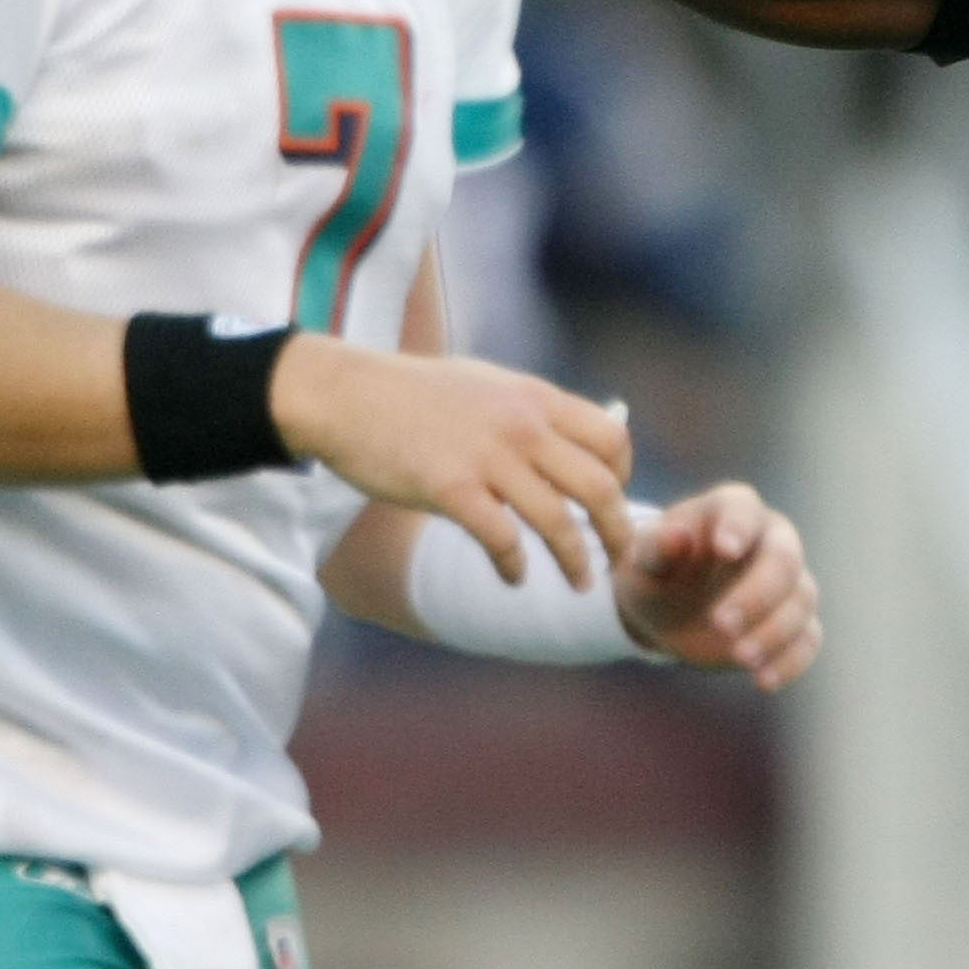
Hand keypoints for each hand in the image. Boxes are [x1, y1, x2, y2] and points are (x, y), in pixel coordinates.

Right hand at [271, 335, 631, 590]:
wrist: (346, 394)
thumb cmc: (414, 394)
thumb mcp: (488, 384)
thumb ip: (531, 409)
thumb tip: (571, 436)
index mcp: (536, 398)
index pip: (611, 438)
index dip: (623, 476)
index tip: (614, 502)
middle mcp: (522, 424)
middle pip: (600, 485)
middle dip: (618, 530)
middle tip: (620, 558)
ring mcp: (487, 456)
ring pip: (558, 520)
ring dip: (576, 560)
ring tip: (581, 584)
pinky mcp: (450, 487)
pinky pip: (501, 539)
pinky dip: (514, 566)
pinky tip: (514, 578)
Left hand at [615, 483, 820, 691]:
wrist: (668, 611)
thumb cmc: (655, 573)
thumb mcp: (643, 561)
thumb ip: (656, 547)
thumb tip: (676, 536)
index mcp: (730, 509)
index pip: (743, 510)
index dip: (738, 527)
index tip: (725, 549)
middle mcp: (769, 539)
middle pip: (783, 559)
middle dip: (758, 594)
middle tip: (721, 624)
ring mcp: (787, 582)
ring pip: (801, 600)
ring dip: (774, 631)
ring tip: (740, 658)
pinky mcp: (794, 622)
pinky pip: (808, 638)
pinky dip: (791, 660)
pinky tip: (763, 681)